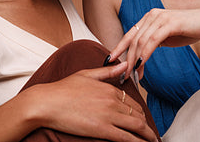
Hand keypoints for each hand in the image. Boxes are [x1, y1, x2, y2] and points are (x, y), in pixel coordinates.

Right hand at [33, 62, 157, 141]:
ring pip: (137, 126)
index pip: (132, 102)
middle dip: (146, 126)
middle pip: (138, 115)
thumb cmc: (62, 89)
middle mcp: (112, 101)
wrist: (47, 102)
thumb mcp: (86, 74)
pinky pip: (126, 138)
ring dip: (148, 136)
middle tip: (150, 134)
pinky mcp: (103, 129)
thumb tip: (125, 65)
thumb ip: (107, 72)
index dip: (140, 112)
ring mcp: (108, 115)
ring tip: (152, 141)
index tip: (143, 120)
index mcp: (109, 88)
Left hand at [110, 5, 199, 79]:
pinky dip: (145, 54)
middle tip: (123, 75)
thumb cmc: (191, 29)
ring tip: (132, 75)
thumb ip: (154, 42)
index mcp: (149, 18)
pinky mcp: (170, 23)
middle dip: (126, 59)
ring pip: (140, 41)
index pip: (129, 35)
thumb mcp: (168, 36)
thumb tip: (141, 56)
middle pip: (132, 39)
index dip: (118, 48)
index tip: (109, 61)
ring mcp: (160, 18)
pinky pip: (152, 40)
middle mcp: (151, 15)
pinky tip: (141, 65)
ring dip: (135, 60)